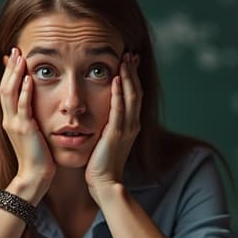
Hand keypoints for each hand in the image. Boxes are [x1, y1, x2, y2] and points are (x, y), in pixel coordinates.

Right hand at [0, 48, 55, 200]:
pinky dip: (24, 92)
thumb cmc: (38, 158)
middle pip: (5, 86)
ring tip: (20, 57)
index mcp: (11, 119)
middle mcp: (9, 119)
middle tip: (16, 49)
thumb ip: (32, 118)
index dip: (10, 72)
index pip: (7, 90)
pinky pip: (22, 107)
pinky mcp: (24, 130)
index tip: (16, 56)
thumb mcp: (33, 134)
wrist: (35, 177)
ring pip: (9, 93)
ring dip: (15, 74)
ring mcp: (15, 124)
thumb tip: (37, 107)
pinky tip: (29, 79)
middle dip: (11, 67)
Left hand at [86, 53, 142, 203]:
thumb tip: (101, 116)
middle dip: (133, 72)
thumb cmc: (101, 165)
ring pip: (131, 96)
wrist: (105, 183)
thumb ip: (107, 126)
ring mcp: (126, 129)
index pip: (134, 95)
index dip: (132, 77)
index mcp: (130, 125)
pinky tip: (116, 79)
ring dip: (128, 76)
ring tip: (125, 59)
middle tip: (129, 54)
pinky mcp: (116, 134)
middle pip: (136, 91)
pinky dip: (119, 93)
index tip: (129, 61)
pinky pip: (119, 109)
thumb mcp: (106, 141)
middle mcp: (132, 124)